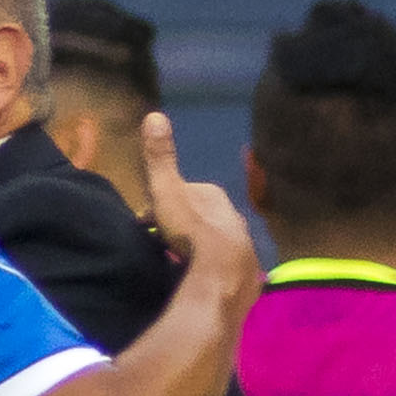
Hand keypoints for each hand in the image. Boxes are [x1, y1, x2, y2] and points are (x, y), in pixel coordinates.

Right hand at [144, 114, 264, 315]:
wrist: (221, 281)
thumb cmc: (191, 233)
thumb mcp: (167, 191)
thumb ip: (160, 158)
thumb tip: (154, 114)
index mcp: (217, 198)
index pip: (188, 193)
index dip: (165, 203)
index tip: (148, 220)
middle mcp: (237, 220)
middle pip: (203, 219)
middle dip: (185, 227)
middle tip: (162, 244)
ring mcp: (245, 251)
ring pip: (216, 245)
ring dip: (199, 250)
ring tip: (179, 264)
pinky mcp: (247, 280)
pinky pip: (225, 272)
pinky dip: (212, 273)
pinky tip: (199, 281)